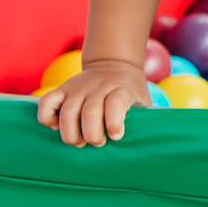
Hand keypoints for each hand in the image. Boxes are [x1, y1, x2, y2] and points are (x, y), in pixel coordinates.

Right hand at [36, 59, 150, 146]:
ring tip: (80, 141)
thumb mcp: (144, 100)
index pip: (116, 103)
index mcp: (121, 88)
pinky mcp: (62, 89)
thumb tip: (161, 139)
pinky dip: (47, 119)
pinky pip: (46, 103)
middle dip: (92, 135)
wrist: (115, 64)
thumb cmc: (131, 92)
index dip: (114, 122)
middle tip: (98, 142)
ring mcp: (78, 86)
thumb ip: (148, 117)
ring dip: (71, 134)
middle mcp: (99, 86)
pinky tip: (57, 127)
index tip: (116, 135)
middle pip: (90, 113)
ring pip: (67, 112)